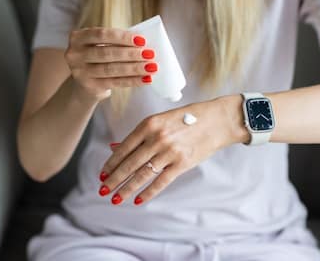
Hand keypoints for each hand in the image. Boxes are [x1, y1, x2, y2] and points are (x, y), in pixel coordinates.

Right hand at [65, 28, 156, 100]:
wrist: (85, 83)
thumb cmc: (99, 57)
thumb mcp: (101, 45)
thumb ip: (116, 42)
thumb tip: (144, 44)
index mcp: (77, 37)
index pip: (101, 34)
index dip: (122, 37)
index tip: (142, 40)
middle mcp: (74, 54)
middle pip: (107, 53)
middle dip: (131, 54)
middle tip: (150, 54)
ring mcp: (80, 72)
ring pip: (111, 69)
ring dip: (134, 68)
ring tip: (152, 67)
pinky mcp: (89, 87)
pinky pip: (114, 82)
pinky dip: (132, 80)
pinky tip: (146, 79)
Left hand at [98, 96, 247, 204]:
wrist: (217, 120)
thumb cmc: (187, 118)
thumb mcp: (161, 120)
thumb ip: (139, 135)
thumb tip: (114, 148)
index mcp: (149, 124)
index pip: (123, 148)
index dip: (110, 163)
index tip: (101, 174)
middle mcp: (157, 138)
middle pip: (130, 164)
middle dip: (114, 179)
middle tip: (102, 190)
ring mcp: (169, 152)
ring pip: (142, 174)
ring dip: (126, 188)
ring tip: (115, 198)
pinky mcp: (182, 163)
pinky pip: (161, 181)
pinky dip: (148, 192)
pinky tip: (138, 200)